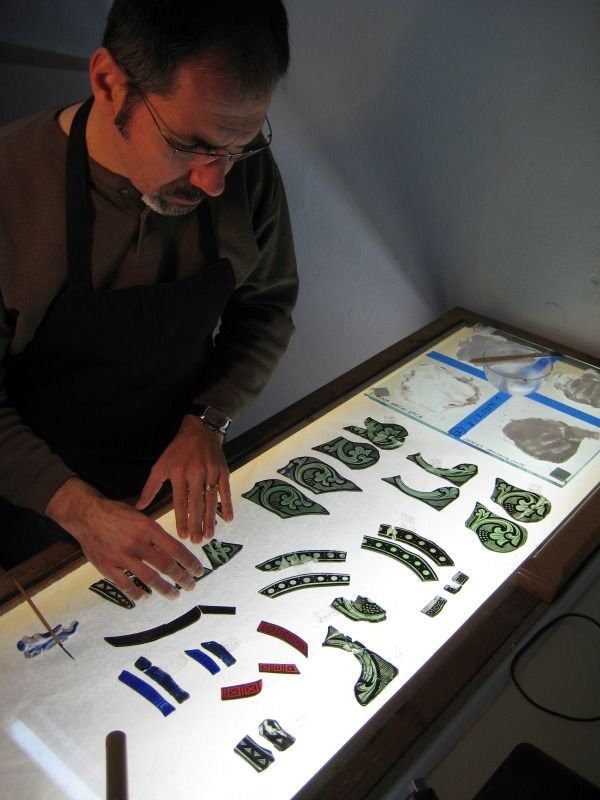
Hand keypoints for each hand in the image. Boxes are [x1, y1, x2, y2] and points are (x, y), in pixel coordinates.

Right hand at [46, 477, 203, 601]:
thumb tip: (174, 550)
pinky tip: (146, 598)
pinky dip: (137, 594)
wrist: (86, 514)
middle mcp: (137, 543)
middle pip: (166, 566)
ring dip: (165, 589)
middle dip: (182, 578)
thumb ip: (155, 534)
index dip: (189, 562)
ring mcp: (121, 556)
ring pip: (149, 578)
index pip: (176, 549)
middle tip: (191, 585)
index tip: (198, 570)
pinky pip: (125, 585)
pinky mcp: (107, 566)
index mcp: (148, 528)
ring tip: (174, 595)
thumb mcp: (140, 516)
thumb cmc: (116, 513)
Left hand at [136, 414, 233, 543]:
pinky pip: (225, 491)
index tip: (182, 535)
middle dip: (197, 524)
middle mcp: (196, 473)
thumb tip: (138, 507)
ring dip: (211, 519)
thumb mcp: (161, 465)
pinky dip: (227, 505)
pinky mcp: (223, 471)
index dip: (181, 519)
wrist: (201, 430)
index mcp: (179, 473)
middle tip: (197, 541)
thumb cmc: (178, 450)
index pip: (180, 501)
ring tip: (209, 535)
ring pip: (211, 500)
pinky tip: (228, 519)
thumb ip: (151, 487)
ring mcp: (211, 472)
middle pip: (196, 503)